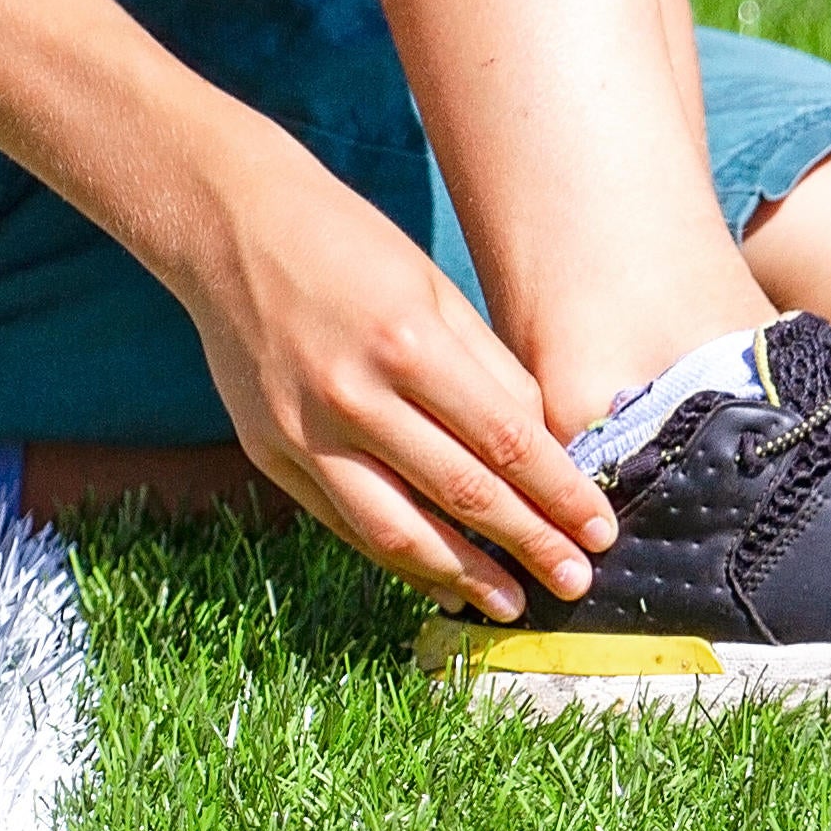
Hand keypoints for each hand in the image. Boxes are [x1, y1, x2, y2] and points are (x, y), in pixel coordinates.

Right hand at [171, 133, 615, 621]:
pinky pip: (346, 524)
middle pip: (461, 492)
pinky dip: (397, 559)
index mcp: (407, 341)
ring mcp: (305, 433)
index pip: (504, 438)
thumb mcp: (432, 288)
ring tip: (511, 603)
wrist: (230, 227)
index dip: (557, 492)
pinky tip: (439, 579)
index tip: (599, 527)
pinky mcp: (272, 454)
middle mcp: (354, 396)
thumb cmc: (348, 245)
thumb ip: (487, 370)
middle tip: (577, 581)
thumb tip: (540, 449)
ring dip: (463, 574)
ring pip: (397, 529)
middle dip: (529, 544)